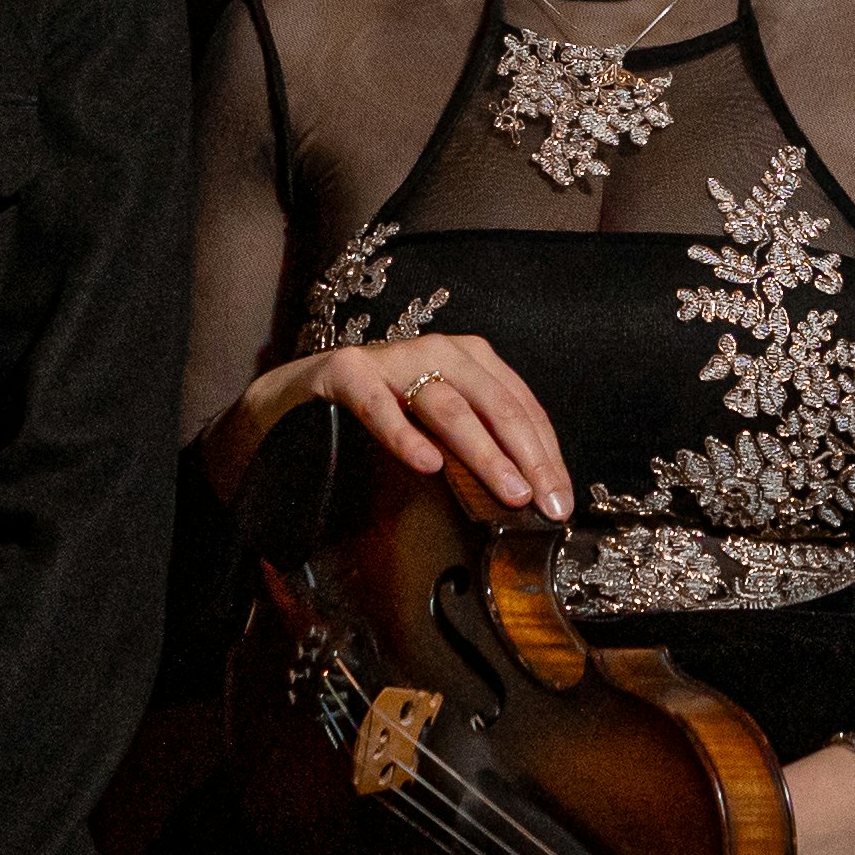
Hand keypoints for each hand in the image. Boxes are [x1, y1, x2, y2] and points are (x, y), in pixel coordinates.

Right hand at [241, 331, 572, 521]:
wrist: (295, 399)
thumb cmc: (378, 416)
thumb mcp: (438, 424)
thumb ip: (478, 445)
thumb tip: (530, 496)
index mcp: (471, 359)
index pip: (523, 407)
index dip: (547, 455)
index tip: (560, 502)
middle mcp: (438, 350)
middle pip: (497, 405)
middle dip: (527, 457)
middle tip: (544, 503)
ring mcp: (393, 359)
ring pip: (449, 407)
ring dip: (483, 453)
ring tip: (508, 491)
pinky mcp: (347, 371)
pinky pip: (380, 405)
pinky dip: (406, 435)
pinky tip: (428, 464)